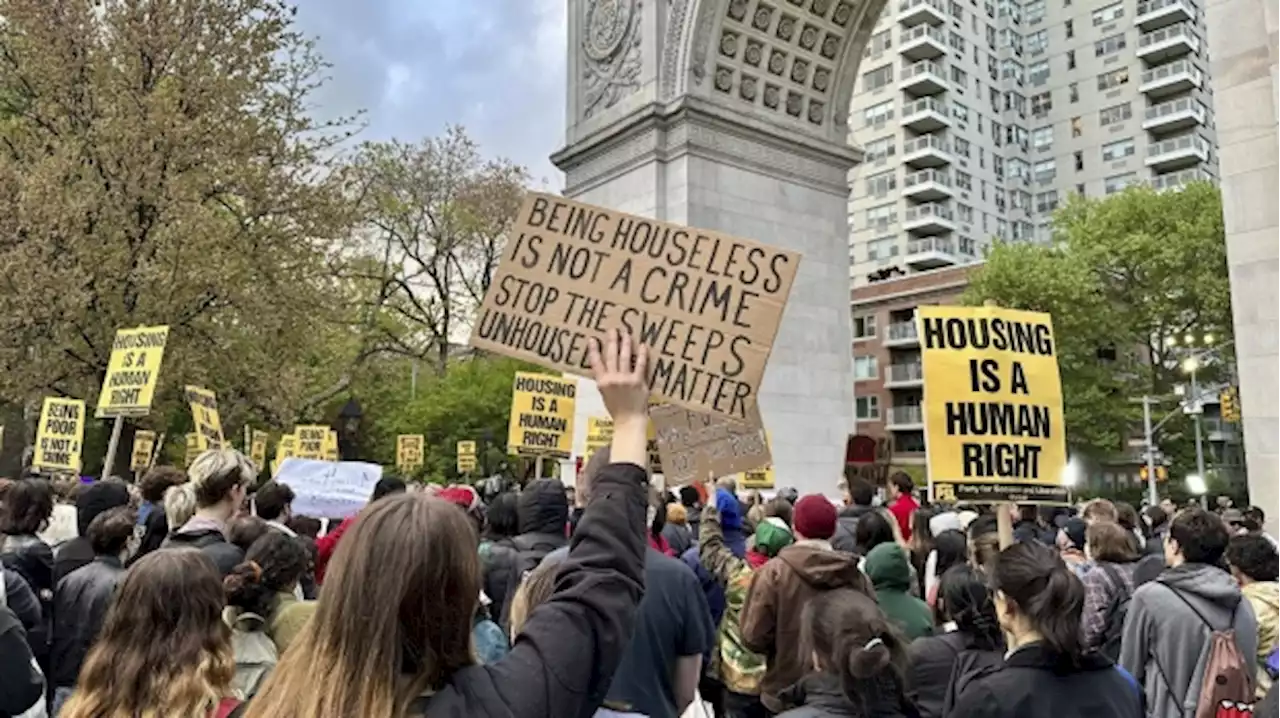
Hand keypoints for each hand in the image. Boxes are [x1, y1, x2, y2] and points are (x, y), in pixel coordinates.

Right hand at [589, 328, 648, 467]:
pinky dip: (641, 355)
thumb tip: (603, 367)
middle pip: (611, 356)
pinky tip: (643, 346)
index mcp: (602, 382)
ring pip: (624, 357)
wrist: (629, 420)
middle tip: (613, 330)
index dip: (594, 350)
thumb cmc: (617, 409)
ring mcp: (626, 380)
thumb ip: (604, 381)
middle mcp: (612, 379)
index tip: (593, 339)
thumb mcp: (605, 395)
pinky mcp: (639, 382)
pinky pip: (640, 365)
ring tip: (626, 334)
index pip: (596, 362)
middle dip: (612, 341)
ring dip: (625, 344)